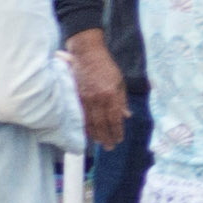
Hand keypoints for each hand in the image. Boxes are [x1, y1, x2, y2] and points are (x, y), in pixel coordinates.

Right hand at [66, 32, 127, 148]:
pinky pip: (81, 116)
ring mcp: (85, 99)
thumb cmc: (106, 67)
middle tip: (109, 147)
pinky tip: (88, 132)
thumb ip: (122, 100)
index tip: (119, 139)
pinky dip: (85, 126)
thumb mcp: (120, 81)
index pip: (114, 118)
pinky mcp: (76, 97)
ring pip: (90, 122)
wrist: (87, 55)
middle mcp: (98, 99)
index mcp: (111, 94)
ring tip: (100, 143)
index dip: (117, 130)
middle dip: (106, 137)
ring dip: (95, 135)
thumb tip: (127, 116)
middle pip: (102, 123)